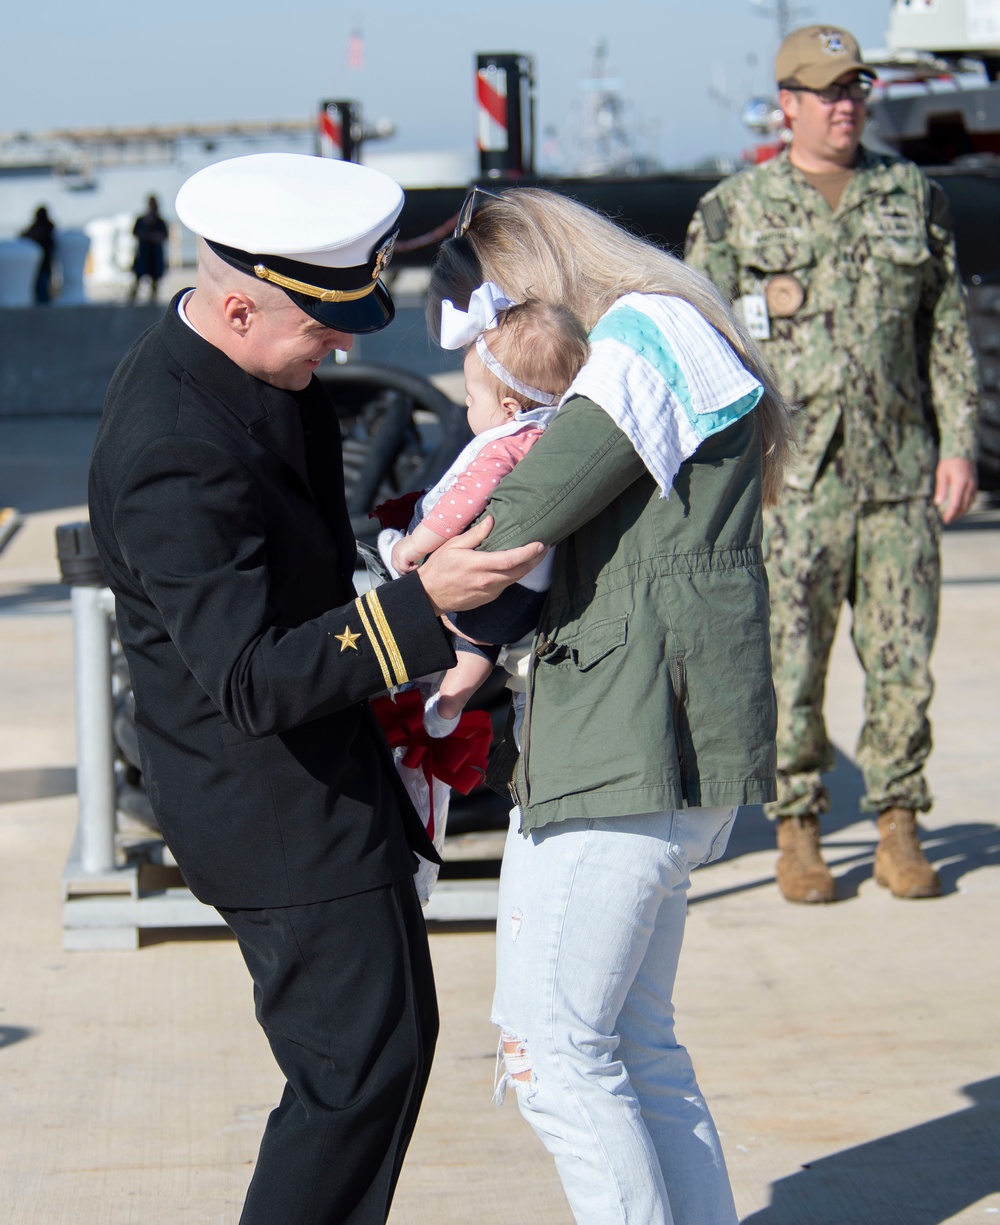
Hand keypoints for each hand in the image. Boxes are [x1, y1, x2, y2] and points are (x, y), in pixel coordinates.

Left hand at [391, 539, 419, 573]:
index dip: (403, 565)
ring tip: (416, 566)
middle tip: (413, 568)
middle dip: (404, 569)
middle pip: (395, 566)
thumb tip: (409, 562)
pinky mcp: (400, 559)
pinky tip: (418, 564)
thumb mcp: (410, 549)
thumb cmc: (419, 543)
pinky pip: (404, 569)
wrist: (422, 540)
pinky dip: (411, 568)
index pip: (395, 561)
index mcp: (396, 548)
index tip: (412, 565)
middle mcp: (394, 551)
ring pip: (399, 569)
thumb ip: (406, 554)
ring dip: (408, 570)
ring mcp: (396, 555)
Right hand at [417, 517, 545, 615]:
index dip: (528, 553)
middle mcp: (487, 581)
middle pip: (520, 571)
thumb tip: (492, 520)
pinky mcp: (489, 598)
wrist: (430, 595)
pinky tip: (517, 566)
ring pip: (515, 579)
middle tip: (545, 547)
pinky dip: (515, 575)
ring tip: (536, 554)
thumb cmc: (439, 567)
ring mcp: (489, 592)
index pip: (510, 560)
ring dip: (528, 567)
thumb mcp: (452, 546)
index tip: (541, 544)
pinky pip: (506, 585)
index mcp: (478, 566)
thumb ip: (474, 534)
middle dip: (535, 559)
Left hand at [934, 457, 977, 524]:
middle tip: (947, 521)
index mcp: (960, 483)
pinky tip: (959, 508)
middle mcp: (970, 486)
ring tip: (951, 516)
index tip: (945, 520)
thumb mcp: (941, 473)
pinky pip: (972, 499)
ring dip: (961, 512)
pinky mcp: (975, 485)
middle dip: (955, 515)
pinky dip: (965, 505)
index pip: (956, 503)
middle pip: (964, 506)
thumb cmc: (949, 462)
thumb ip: (941, 488)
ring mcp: (974, 485)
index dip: (951, 514)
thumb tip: (938, 503)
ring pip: (969, 503)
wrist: (962, 451)